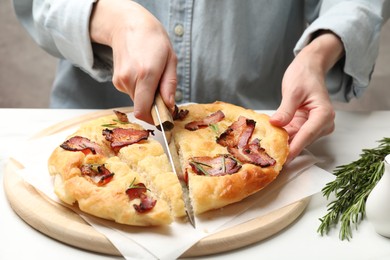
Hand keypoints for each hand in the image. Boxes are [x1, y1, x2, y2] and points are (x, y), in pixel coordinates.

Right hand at [90, 0, 176, 122]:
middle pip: (142, 107)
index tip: (164, 118)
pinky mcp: (116, 81)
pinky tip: (142, 74)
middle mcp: (130, 79)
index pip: (143, 110)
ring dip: (147, 96)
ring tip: (152, 77)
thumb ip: (170, 85)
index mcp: (146, 74)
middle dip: (154, 105)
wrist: (128, 25)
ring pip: (137, 101)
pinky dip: (139, 90)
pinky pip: (132, 93)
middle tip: (163, 92)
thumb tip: (169, 106)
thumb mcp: (170, 59)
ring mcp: (120, 81)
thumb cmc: (154, 40)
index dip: (154, 119)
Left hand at [270, 31, 343, 161]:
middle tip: (269, 159)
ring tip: (265, 152)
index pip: (307, 134)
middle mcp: (322, 123)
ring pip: (297, 139)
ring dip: (282, 143)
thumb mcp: (293, 91)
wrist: (309, 68)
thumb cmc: (304, 75)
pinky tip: (269, 141)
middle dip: (286, 148)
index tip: (284, 159)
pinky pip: (293, 134)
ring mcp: (314, 126)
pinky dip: (282, 137)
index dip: (295, 147)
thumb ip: (286, 109)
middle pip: (303, 140)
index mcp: (323, 114)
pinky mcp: (306, 126)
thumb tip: (276, 124)